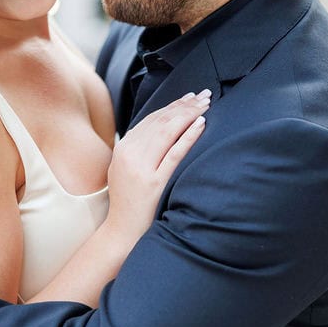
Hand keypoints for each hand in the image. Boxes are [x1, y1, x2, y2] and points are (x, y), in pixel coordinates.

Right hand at [103, 90, 210, 242]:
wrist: (122, 231)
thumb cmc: (129, 201)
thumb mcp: (126, 168)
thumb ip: (138, 148)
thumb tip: (161, 127)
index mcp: (124, 148)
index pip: (152, 119)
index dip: (173, 105)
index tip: (191, 96)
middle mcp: (131, 154)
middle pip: (162, 121)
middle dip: (185, 105)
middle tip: (205, 94)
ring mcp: (141, 168)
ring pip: (168, 132)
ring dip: (189, 115)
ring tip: (206, 105)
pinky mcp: (154, 183)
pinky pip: (174, 154)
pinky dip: (188, 137)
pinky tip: (200, 124)